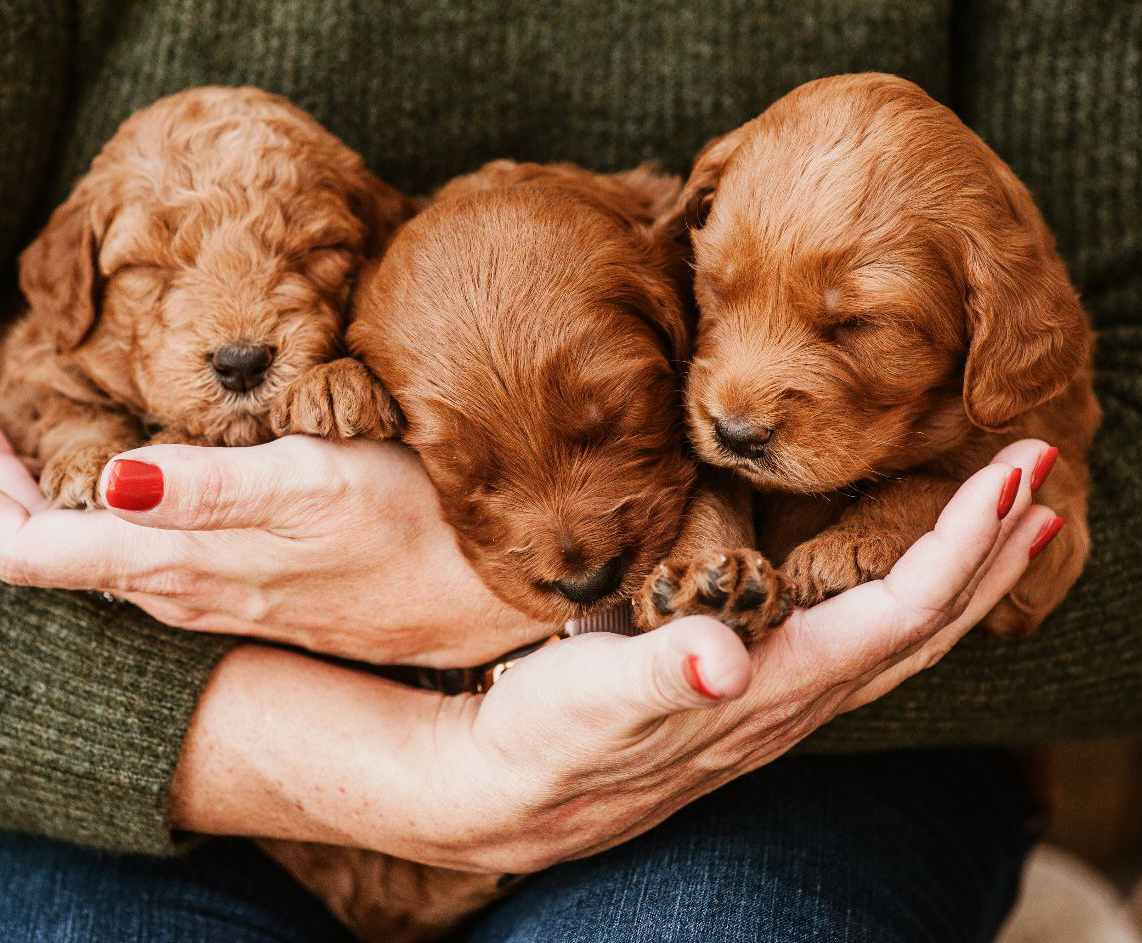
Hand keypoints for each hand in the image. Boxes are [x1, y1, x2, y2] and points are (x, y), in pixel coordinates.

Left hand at [0, 401, 548, 666]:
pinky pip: (145, 566)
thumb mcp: (316, 486)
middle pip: (51, 557)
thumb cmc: (413, 526)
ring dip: (43, 505)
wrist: (490, 599)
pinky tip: (121, 490)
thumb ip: (208, 490)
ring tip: (17, 448)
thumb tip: (105, 480)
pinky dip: (104, 520)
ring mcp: (221, 600)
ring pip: (96, 563)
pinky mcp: (256, 593)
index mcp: (185, 561)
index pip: (35, 549)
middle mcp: (187, 593)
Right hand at [172, 442, 1058, 872]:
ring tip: (1006, 514)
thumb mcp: (589, 701)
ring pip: (899, 633)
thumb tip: (716, 661)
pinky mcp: (756, 687)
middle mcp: (795, 697)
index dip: (960, 548)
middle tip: (1041, 468)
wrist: (517, 790)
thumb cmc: (553, 737)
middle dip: (989, 550)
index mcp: (771, 688)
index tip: (1013, 475)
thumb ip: (653, 676)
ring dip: (961, 571)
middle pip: (923, 625)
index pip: (895, 613)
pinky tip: (906, 567)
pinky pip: (860, 636)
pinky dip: (906, 591)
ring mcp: (781, 696)